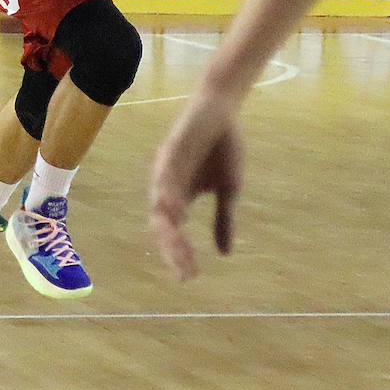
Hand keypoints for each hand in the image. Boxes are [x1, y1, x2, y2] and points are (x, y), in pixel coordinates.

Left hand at [148, 91, 244, 280]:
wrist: (224, 111)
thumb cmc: (224, 149)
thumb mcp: (229, 190)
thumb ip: (223, 220)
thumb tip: (224, 254)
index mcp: (179, 198)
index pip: (173, 233)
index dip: (179, 254)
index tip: (190, 277)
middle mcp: (167, 187)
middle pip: (162, 225)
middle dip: (172, 249)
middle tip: (184, 272)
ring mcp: (166, 170)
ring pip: (160, 205)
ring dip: (168, 229)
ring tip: (177, 250)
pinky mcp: (169, 151)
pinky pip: (164, 176)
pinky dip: (167, 194)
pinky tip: (173, 210)